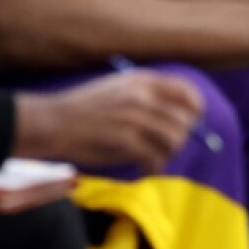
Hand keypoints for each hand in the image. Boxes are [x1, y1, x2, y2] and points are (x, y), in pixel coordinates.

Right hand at [13, 71, 202, 172]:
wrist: (54, 121)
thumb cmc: (85, 108)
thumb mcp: (117, 88)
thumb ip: (146, 97)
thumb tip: (180, 118)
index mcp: (141, 80)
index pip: (187, 92)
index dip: (195, 110)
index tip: (191, 122)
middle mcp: (142, 95)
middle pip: (184, 120)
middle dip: (180, 138)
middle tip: (166, 148)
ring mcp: (135, 118)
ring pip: (174, 141)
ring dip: (167, 154)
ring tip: (152, 159)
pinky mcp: (127, 140)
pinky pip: (155, 158)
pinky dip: (153, 167)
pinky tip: (143, 168)